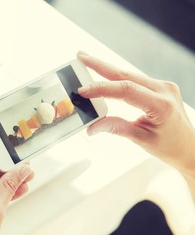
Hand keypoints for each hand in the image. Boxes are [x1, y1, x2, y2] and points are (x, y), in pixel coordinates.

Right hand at [77, 51, 194, 199]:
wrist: (189, 147)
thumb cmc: (169, 146)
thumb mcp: (141, 140)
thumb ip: (116, 129)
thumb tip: (92, 127)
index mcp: (161, 105)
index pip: (126, 90)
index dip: (102, 88)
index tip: (83, 91)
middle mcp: (164, 90)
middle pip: (126, 75)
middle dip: (101, 66)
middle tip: (81, 57)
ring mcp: (163, 86)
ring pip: (130, 74)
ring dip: (107, 69)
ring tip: (87, 61)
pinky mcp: (159, 87)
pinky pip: (135, 79)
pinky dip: (117, 77)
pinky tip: (103, 73)